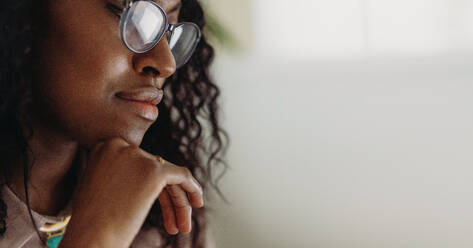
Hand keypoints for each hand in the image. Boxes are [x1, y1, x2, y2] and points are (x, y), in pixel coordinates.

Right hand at [60, 137, 203, 247]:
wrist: (89, 238)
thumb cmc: (92, 222)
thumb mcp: (103, 186)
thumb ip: (124, 174)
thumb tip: (151, 177)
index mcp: (105, 147)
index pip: (139, 162)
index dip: (153, 186)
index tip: (160, 205)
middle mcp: (120, 146)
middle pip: (156, 169)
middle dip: (167, 197)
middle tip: (173, 223)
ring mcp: (138, 156)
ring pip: (169, 175)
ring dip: (178, 202)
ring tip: (183, 227)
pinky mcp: (154, 170)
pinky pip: (182, 175)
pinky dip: (192, 188)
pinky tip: (197, 202)